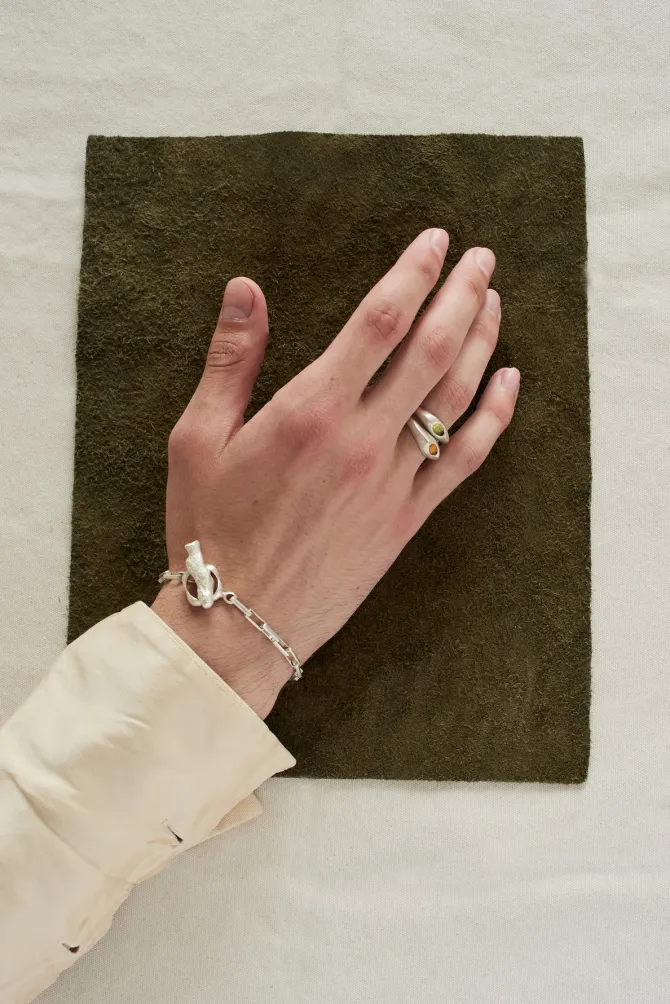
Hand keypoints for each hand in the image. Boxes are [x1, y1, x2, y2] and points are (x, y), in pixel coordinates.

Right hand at [152, 229, 518, 717]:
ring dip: (482, 343)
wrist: (238, 622)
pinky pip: (465, 459)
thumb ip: (230, 360)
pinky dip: (493, 416)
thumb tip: (244, 289)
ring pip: (456, 397)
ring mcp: (393, 482)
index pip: (381, 321)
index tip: (436, 242)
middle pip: (432, 348)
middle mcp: (363, 440)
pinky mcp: (407, 519)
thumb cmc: (210, 528)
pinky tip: (507, 383)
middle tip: (481, 259)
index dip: (414, 273)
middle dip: (463, 294)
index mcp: (311, 411)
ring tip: (494, 303)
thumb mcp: (197, 437)